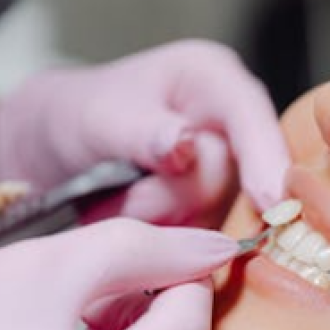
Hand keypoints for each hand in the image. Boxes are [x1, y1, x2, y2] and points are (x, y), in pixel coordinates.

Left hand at [0, 40, 289, 224]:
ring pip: (214, 221)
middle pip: (229, 180)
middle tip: (121, 196)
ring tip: (117, 202)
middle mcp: (231, 131)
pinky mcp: (213, 218)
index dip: (266, 158)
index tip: (272, 201)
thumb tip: (184, 146)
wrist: (57, 153)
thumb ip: (142, 131)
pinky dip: (163, 244)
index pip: (252, 117)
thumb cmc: (79, 117)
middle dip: (171, 199)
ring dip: (160, 225)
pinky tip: (136, 222)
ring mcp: (225, 180)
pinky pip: (200, 247)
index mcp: (214, 82)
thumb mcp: (98, 115)